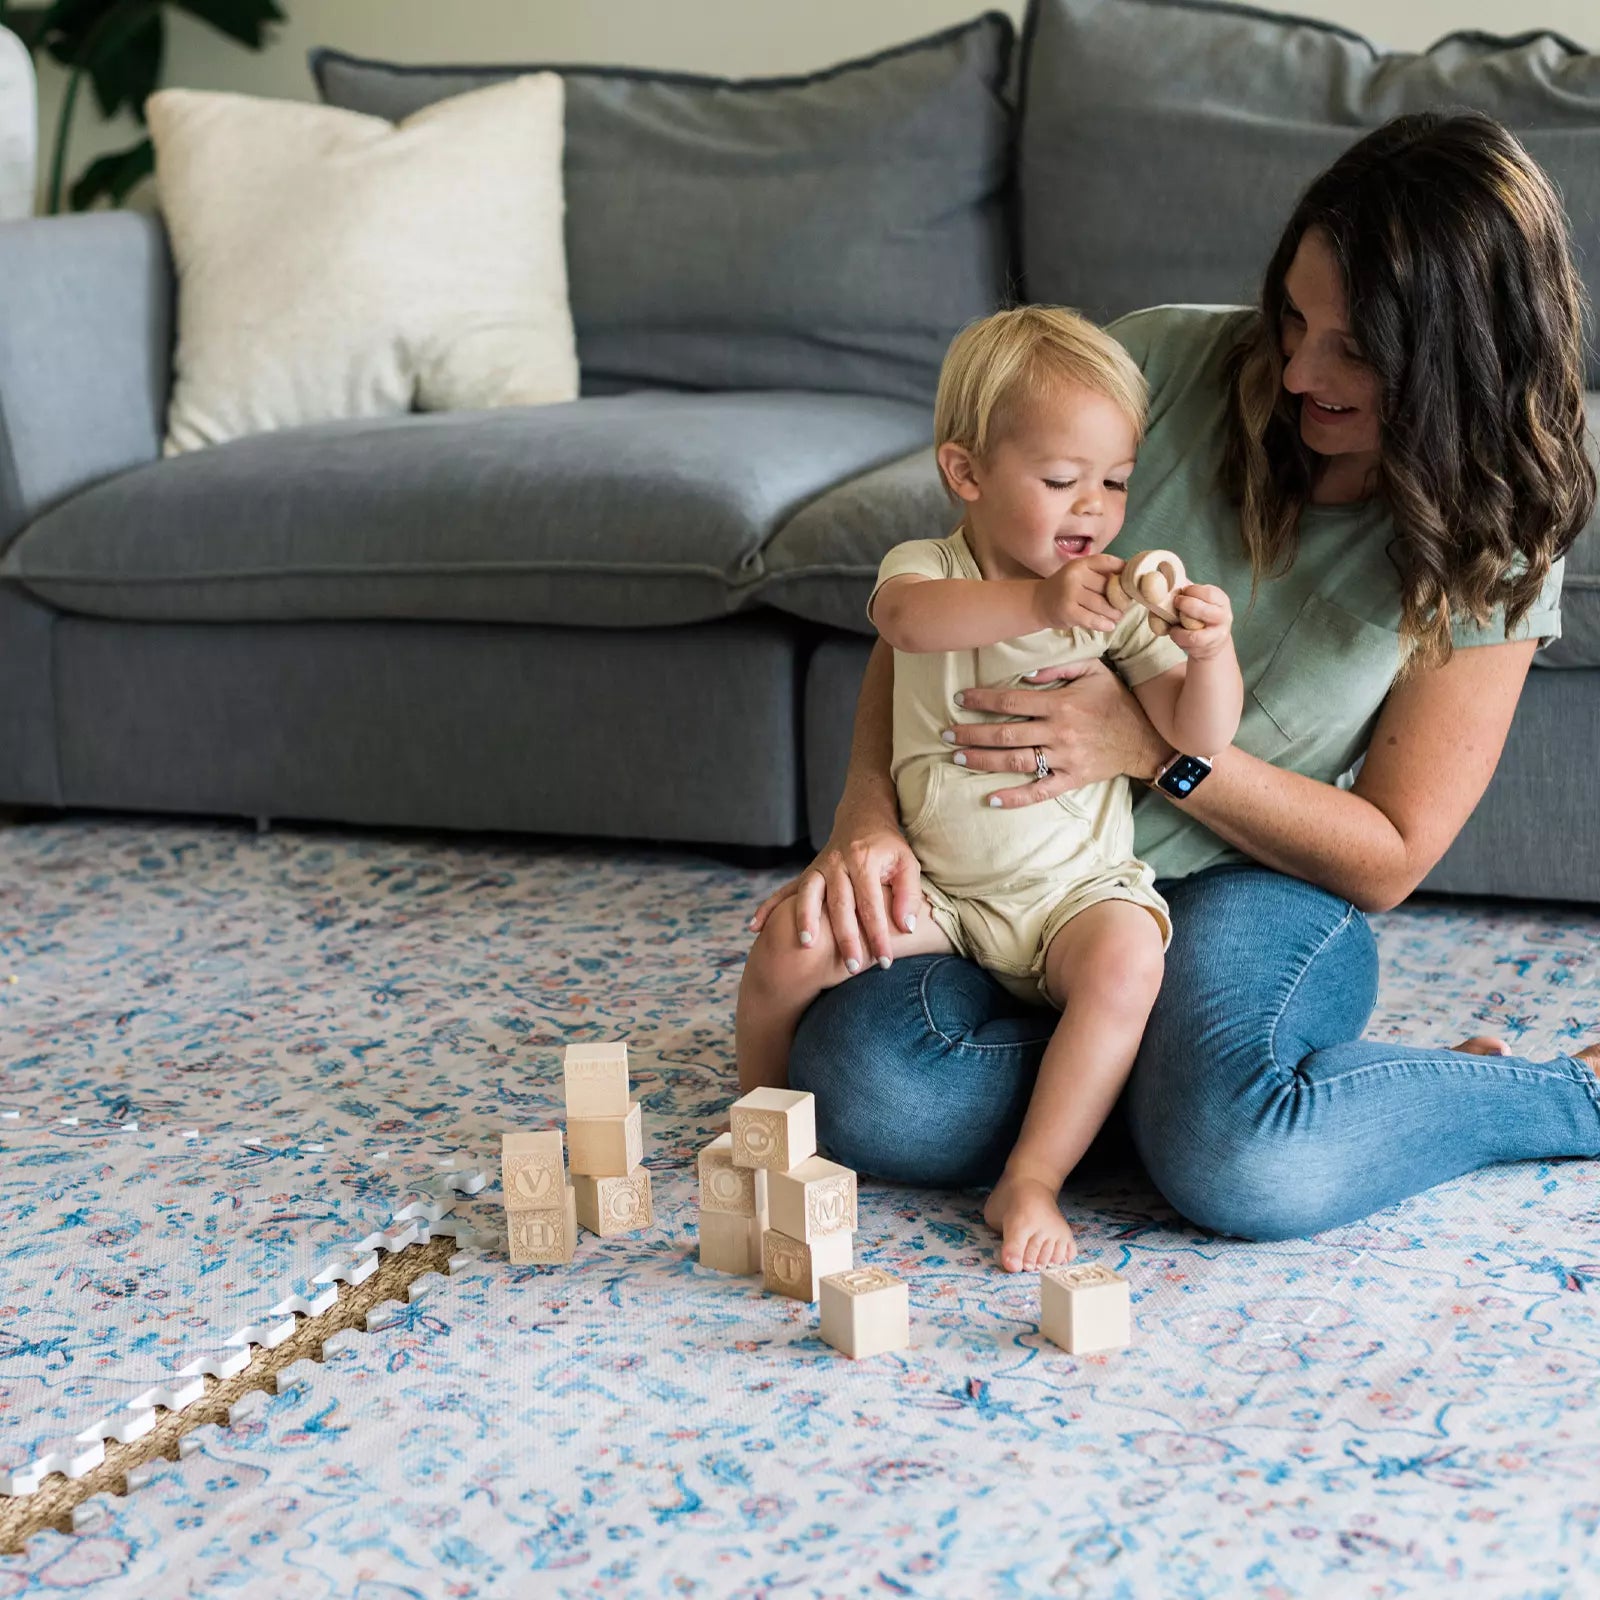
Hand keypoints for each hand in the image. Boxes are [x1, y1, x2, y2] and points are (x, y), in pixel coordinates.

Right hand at [748, 821, 921, 973]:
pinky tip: (755, 927)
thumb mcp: (907, 863)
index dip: (879, 934)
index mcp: (864, 861)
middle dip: (845, 937)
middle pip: (840, 905)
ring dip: (805, 919)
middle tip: (852, 967)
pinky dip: (768, 907)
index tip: (885, 961)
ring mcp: (818, 867)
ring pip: (808, 895)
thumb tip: (906, 927)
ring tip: (805, 944)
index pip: (872, 904)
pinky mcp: (806, 873)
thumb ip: (908, 894)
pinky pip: (784, 891)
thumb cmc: (888, 847)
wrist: (861, 817)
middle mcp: (837, 863)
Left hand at [946, 658, 1167, 805]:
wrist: (1145, 738)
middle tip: (945, 734)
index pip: (1011, 702)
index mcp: (1061, 704)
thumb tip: (1026, 675)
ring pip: (1015, 761)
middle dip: (971, 734)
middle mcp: (1059, 732)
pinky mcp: (1071, 779)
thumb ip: (1059, 667)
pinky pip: (1039, 791)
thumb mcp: (1094, 671)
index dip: (981, 700)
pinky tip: (990, 799)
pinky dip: (1014, 797)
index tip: (959, 700)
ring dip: (982, 760)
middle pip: (1005, 734)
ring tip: (957, 757)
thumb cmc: (1116, 701)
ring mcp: (1064, 759)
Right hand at [1034, 554, 1125, 633]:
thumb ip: (1099, 574)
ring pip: (1102, 605)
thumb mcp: (1079, 574)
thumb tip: (1129, 579)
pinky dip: (1103, 624)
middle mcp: (1074, 576)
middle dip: (1119, 598)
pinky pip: (1092, 619)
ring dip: (1113, 613)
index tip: (1130, 581)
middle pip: (1107, 587)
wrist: (1038, 603)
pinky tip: (1109, 625)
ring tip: (1117, 616)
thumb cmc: (1065, 589)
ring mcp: (1070, 594)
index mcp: (1080, 564)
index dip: (1122, 570)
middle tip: (1124, 605)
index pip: (1107, 562)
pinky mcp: (1068, 612)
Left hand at [1169, 583, 1233, 660]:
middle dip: (1186, 606)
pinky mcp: (1210, 645)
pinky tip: (1175, 632)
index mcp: (1220, 599)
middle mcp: (1224, 615)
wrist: (1211, 643)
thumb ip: (1183, 592)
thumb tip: (1160, 580)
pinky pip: (1192, 641)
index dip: (1192, 591)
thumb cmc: (1198, 617)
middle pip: (1204, 610)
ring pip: (1197, 629)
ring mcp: (1219, 632)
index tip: (1182, 592)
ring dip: (1180, 626)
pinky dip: (1179, 637)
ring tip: (1174, 624)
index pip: (1209, 592)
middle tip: (1176, 603)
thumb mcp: (1196, 601)